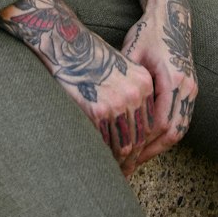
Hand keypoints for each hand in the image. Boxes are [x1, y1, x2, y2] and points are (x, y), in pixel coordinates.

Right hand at [0, 0, 154, 171]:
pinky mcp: (98, 109)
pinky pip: (104, 140)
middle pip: (139, 137)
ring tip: (114, 173)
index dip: (144, 146)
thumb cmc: (89, 57)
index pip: (150, 124)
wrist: (67, 43)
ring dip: (120, 162)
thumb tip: (133, 131)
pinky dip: (103, 154)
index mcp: (144, 83)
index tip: (136, 159)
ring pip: (124, 144)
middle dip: (133, 159)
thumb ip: (131, 96)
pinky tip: (99, 161)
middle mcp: (135, 93)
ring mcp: (117, 102)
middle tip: (125, 173)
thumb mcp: (119, 70)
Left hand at [119, 0, 197, 176]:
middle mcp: (187, 87)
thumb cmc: (147, 33)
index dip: (142, 141)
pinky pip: (183, 120)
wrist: (171, 16)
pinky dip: (168, 133)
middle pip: (173, 131)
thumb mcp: (130, 53)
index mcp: (172, 78)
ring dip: (161, 145)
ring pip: (181, 129)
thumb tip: (105, 107)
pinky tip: (151, 140)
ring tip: (139, 157)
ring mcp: (192, 89)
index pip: (160, 122)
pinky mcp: (192, 89)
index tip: (125, 152)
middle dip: (151, 150)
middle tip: (131, 163)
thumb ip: (124, 81)